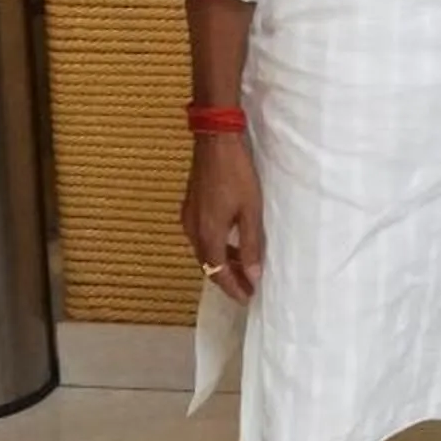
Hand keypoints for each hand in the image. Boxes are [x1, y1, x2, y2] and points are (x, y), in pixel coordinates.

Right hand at [180, 135, 263, 300]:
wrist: (215, 142)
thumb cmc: (237, 174)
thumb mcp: (251, 211)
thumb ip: (250, 245)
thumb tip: (252, 275)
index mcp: (208, 235)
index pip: (219, 273)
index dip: (233, 288)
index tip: (248, 298)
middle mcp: (193, 231)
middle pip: (208, 266)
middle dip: (227, 279)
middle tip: (247, 288)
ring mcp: (188, 219)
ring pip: (204, 252)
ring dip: (222, 263)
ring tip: (243, 269)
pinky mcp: (190, 208)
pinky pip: (201, 238)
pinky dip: (216, 247)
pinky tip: (230, 244)